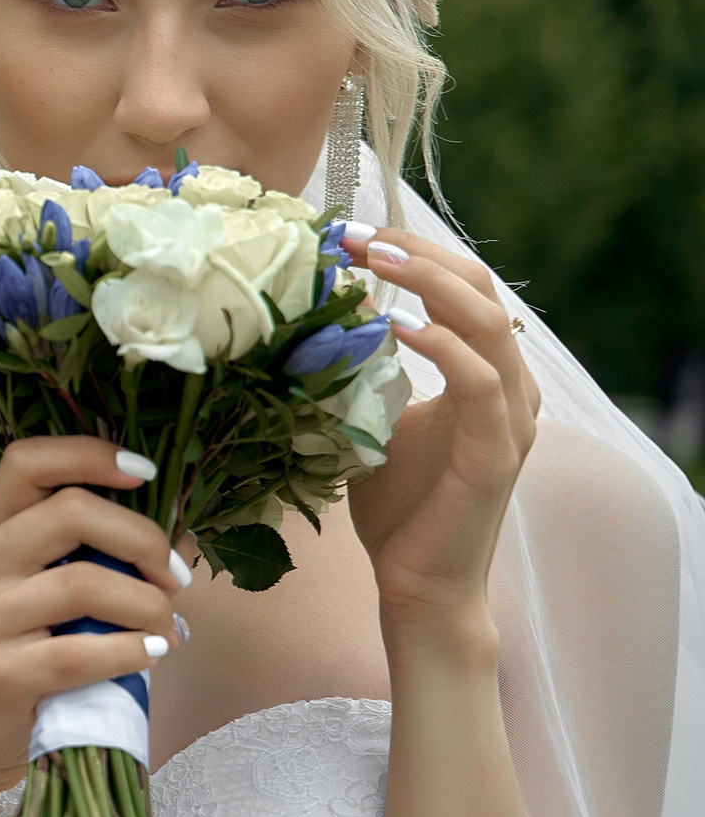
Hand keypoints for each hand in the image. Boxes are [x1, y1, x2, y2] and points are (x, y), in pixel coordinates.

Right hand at [0, 436, 186, 802]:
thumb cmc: (5, 664)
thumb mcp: (23, 598)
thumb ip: (77, 560)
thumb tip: (171, 542)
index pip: (27, 462)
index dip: (90, 455)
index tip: (146, 474)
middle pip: (71, 512)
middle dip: (143, 539)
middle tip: (174, 578)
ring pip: (86, 583)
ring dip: (148, 606)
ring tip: (167, 630)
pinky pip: (82, 652)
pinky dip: (132, 651)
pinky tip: (150, 656)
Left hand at [340, 227, 540, 625]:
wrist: (417, 583)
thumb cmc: (395, 505)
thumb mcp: (370, 419)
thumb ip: (359, 371)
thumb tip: (306, 322)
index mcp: (484, 371)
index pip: (461, 285)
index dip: (410, 250)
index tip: (346, 233)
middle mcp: (508, 386)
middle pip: (480, 287)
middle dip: (416, 251)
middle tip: (353, 234)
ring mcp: (510, 418)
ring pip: (488, 322)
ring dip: (429, 282)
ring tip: (374, 260)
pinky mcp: (497, 453)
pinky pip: (480, 382)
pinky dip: (441, 345)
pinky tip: (395, 327)